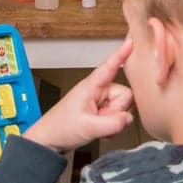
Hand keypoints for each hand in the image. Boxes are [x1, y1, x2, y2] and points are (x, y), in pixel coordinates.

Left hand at [23, 38, 134, 153]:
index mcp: (91, 86)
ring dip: (114, 121)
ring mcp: (100, 102)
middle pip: (125, 95)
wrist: (50, 141)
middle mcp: (98, 91)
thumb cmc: (61, 128)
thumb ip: (112, 123)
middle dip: (117, 111)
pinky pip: (119, 117)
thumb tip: (128, 118)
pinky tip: (101, 131)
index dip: (121, 54)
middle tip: (99, 120)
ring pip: (123, 108)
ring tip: (97, 126)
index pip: (109, 67)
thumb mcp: (88, 127)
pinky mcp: (102, 112)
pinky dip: (113, 127)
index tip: (132, 41)